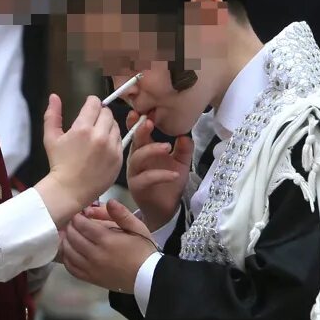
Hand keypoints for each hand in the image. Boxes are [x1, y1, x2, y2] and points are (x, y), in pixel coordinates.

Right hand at [37, 94, 122, 226]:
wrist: (69, 190)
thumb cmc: (58, 164)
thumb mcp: (51, 138)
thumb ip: (52, 114)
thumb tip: (54, 96)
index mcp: (82, 129)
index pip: (95, 103)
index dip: (91, 102)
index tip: (89, 106)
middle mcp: (100, 136)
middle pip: (107, 113)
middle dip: (100, 113)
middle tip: (92, 121)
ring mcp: (111, 148)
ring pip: (115, 126)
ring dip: (107, 126)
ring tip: (97, 134)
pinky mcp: (118, 159)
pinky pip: (120, 141)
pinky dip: (113, 140)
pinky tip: (103, 147)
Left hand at [61, 199, 156, 293]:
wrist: (148, 277)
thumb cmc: (142, 250)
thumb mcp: (137, 228)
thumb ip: (122, 214)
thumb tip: (109, 201)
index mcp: (106, 239)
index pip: (82, 225)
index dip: (76, 217)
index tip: (77, 214)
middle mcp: (95, 254)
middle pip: (73, 237)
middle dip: (70, 227)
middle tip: (71, 223)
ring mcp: (91, 268)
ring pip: (69, 252)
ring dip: (65, 241)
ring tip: (67, 235)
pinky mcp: (91, 278)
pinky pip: (71, 268)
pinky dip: (66, 259)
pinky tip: (68, 252)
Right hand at [125, 113, 191, 231]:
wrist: (166, 208)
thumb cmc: (169, 182)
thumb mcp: (180, 162)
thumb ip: (183, 149)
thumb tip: (185, 135)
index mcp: (144, 150)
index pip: (138, 132)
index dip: (137, 121)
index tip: (144, 110)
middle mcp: (136, 159)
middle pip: (134, 141)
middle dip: (140, 130)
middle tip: (149, 121)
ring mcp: (135, 173)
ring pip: (137, 158)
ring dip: (151, 150)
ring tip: (167, 147)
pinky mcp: (138, 187)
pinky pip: (147, 178)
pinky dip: (161, 175)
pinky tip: (174, 174)